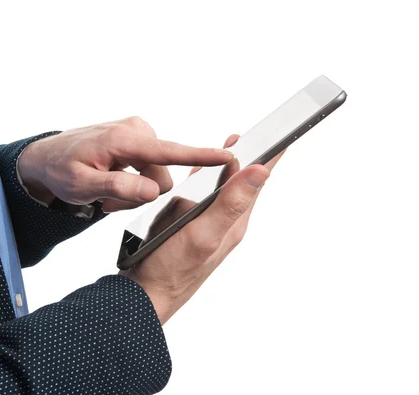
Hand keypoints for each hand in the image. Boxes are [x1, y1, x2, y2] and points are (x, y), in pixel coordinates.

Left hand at [17, 117, 233, 211]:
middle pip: (162, 176)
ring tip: (108, 193)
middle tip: (110, 201)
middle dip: (141, 194)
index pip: (168, 151)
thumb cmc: (61, 169)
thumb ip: (118, 187)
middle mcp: (136, 131)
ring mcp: (137, 134)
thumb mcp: (83, 185)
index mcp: (123, 140)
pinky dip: (134, 182)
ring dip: (136, 191)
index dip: (199, 157)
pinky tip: (113, 185)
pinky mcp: (137, 141)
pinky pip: (149, 169)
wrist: (48, 157)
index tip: (228, 156)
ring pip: (156, 176)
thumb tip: (152, 191)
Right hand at [120, 134, 285, 324]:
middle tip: (256, 135)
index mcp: (234, 221)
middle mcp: (225, 222)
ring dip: (229, 169)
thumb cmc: (172, 270)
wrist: (146, 295)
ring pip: (223, 191)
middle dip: (250, 157)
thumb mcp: (205, 233)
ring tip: (235, 149)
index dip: (270, 157)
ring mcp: (208, 226)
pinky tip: (202, 178)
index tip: (283, 134)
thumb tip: (261, 171)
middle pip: (242, 183)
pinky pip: (204, 201)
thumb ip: (232, 203)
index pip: (258, 182)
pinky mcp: (191, 229)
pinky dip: (206, 183)